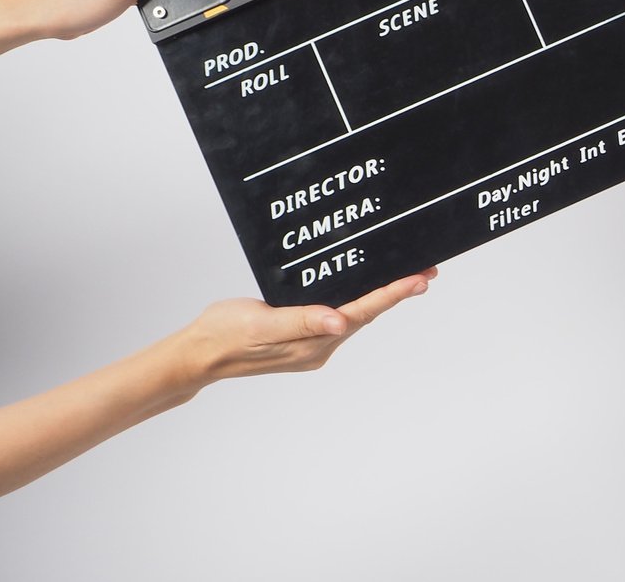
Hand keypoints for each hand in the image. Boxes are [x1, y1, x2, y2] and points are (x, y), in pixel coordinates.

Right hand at [178, 268, 436, 383]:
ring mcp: (311, 343)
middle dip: (396, 292)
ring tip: (405, 277)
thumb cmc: (224, 334)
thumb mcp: (262, 323)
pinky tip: (361, 287)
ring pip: (354, 314)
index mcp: (313, 343)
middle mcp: (318, 346)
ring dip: (379, 296)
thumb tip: (340, 322)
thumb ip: (301, 320)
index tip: (420, 279)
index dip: (393, 293)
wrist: (198, 353)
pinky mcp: (301, 337)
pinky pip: (336, 314)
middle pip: (366, 313)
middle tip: (425, 271)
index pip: (363, 312)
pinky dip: (355, 299)